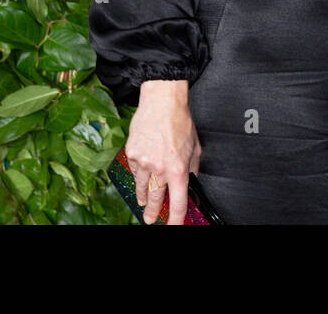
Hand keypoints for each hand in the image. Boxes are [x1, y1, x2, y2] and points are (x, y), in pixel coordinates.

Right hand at [127, 80, 200, 224]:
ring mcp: (144, 162)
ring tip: (144, 203)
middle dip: (154, 213)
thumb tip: (190, 180)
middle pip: (156, 200)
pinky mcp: (132, 154)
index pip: (178, 203)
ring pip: (142, 188)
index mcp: (178, 169)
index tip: (175, 225)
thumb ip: (192, 168)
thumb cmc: (180, 120)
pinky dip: (138, 175)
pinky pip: (134, 171)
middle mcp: (160, 169)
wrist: (162, 102)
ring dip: (143, 198)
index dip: (177, 219)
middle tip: (151, 220)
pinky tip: (141, 175)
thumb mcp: (195, 147)